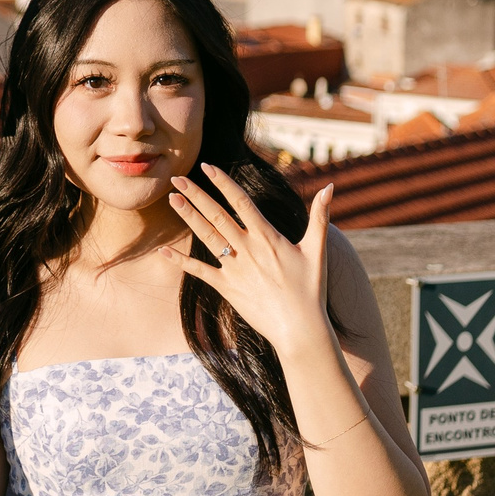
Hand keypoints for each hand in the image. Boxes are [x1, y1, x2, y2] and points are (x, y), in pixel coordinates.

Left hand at [164, 167, 336, 360]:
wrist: (300, 328)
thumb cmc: (311, 290)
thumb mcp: (317, 249)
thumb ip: (320, 216)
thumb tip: (331, 186)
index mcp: (267, 237)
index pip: (240, 202)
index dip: (222, 182)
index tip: (207, 167)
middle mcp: (248, 249)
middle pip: (217, 215)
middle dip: (196, 194)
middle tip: (177, 178)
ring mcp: (235, 268)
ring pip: (207, 237)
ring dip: (188, 217)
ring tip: (172, 199)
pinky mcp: (227, 288)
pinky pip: (200, 272)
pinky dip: (181, 261)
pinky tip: (163, 250)